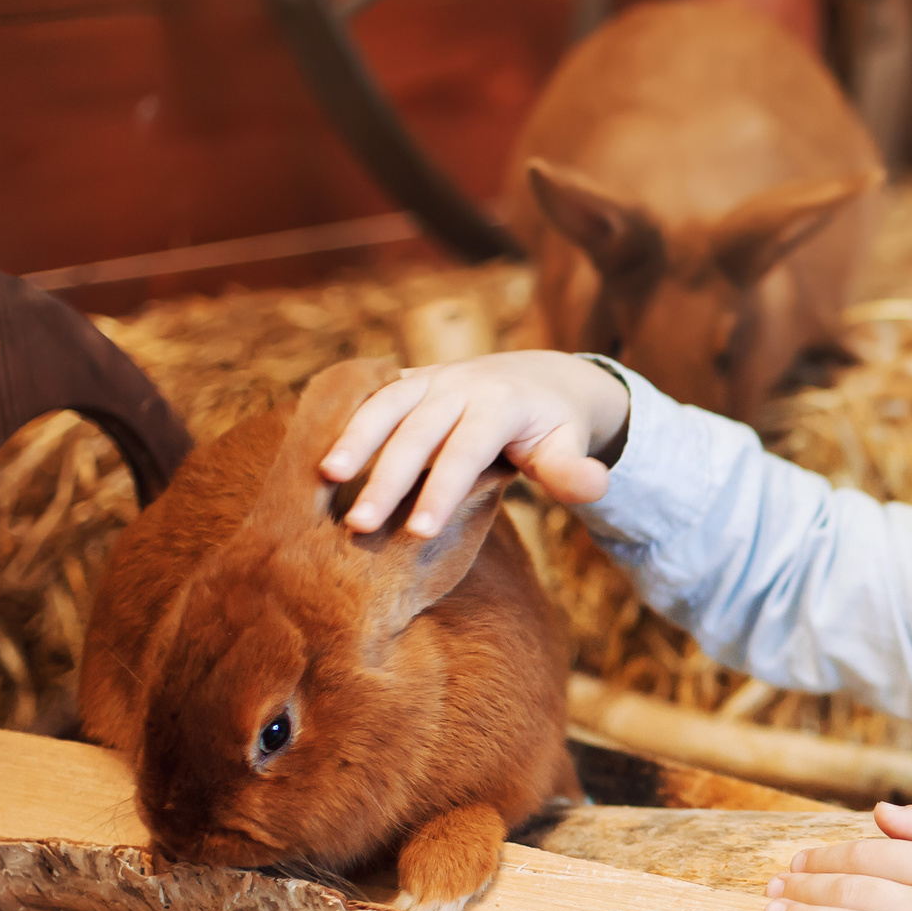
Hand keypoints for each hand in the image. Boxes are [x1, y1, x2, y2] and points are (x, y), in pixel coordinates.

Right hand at [319, 351, 631, 536]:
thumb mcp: (570, 446)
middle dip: (386, 479)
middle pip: (416, 433)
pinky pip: (371, 396)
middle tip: (358, 527)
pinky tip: (317, 454)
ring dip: (352, 440)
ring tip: (323, 479)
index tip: (419, 532)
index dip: (442, 491)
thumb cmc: (553, 428)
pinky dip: (344, 419)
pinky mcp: (408, 381)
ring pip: (384, 406)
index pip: (465, 451)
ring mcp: (430, 378)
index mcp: (500, 404)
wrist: (541, 378)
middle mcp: (460, 385)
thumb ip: (573, 471)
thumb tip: (595, 488)